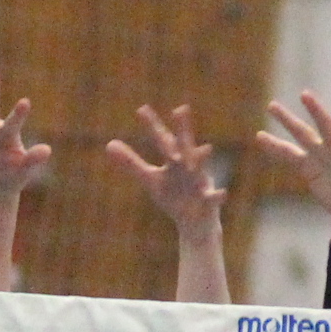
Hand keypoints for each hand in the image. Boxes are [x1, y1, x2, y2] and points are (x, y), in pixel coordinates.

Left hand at [106, 103, 225, 230]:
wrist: (195, 223)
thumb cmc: (173, 196)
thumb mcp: (150, 179)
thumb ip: (131, 162)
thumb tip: (108, 144)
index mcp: (174, 160)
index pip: (161, 140)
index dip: (152, 126)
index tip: (141, 109)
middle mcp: (188, 166)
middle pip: (184, 145)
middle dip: (182, 129)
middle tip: (180, 109)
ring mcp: (199, 182)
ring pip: (200, 168)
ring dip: (201, 159)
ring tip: (205, 148)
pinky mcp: (209, 200)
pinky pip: (214, 198)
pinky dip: (218, 196)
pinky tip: (222, 193)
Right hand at [253, 91, 330, 256]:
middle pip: (324, 126)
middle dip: (315, 111)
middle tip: (305, 94)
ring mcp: (320, 155)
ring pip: (302, 135)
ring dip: (287, 121)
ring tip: (271, 105)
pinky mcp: (307, 167)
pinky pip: (289, 156)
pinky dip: (274, 148)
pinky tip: (260, 137)